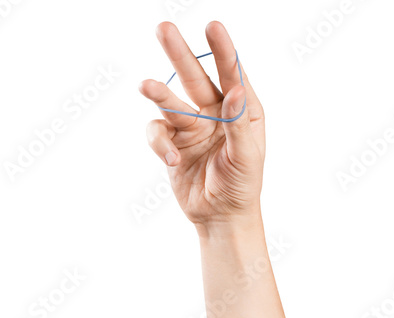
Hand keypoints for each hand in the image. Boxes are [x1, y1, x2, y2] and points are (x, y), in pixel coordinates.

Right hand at [140, 21, 265, 229]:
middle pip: (194, 78)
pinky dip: (160, 144)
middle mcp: (214, 112)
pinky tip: (172, 159)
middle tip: (163, 28)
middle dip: (179, 54)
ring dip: (158, 94)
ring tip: (145, 86)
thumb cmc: (243, 184)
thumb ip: (239, 123)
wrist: (221, 215)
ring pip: (170, 102)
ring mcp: (191, 126)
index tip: (213, 27)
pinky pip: (158, 133)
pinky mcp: (171, 142)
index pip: (231, 75)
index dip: (222, 51)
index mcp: (241, 110)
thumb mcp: (247, 155)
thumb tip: (236, 89)